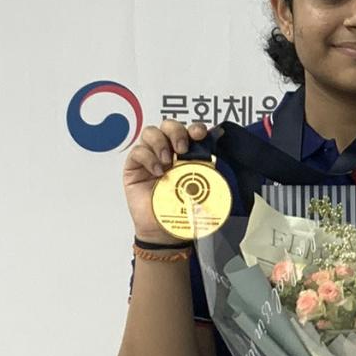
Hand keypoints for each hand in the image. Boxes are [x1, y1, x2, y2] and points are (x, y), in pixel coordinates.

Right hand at [122, 120, 209, 242]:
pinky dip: (148, 158)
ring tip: (167, 161)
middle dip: (176, 132)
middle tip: (182, 149)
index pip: (190, 130)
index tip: (201, 134)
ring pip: (151, 133)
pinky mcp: (134, 167)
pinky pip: (138, 151)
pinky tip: (157, 172)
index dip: (195, 128)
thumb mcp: (203, 184)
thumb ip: (209, 163)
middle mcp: (168, 150)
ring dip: (160, 142)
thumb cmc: (183, 206)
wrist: (165, 230)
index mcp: (188, 152)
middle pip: (169, 125)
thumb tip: (220, 140)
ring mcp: (150, 157)